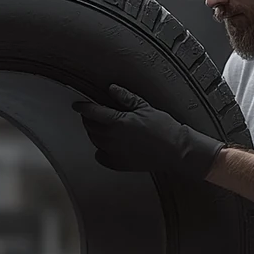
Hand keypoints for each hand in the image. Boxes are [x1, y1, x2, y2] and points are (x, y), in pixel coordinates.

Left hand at [71, 84, 223, 179]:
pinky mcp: (119, 164)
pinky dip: (100, 150)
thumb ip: (125, 98)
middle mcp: (112, 138)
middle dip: (89, 119)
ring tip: (103, 127)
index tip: (78, 105)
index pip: (92, 112)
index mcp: (117, 121)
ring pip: (95, 140)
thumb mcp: (145, 107)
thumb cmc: (163, 128)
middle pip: (91, 127)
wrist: (175, 150)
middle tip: (95, 114)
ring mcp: (114, 153)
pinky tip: (108, 145)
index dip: (83, 107)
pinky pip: (101, 157)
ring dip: (95, 132)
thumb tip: (111, 89)